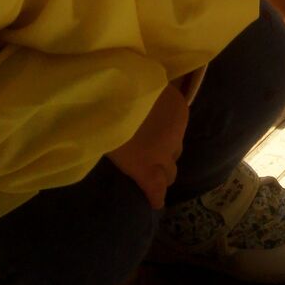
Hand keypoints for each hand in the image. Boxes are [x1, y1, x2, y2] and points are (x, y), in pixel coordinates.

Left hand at [107, 83, 188, 209]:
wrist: (122, 83)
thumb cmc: (102, 118)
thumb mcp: (110, 146)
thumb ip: (128, 161)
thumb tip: (132, 166)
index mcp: (144, 165)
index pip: (158, 189)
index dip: (157, 197)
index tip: (156, 201)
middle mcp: (165, 152)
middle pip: (171, 171)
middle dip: (164, 172)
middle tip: (153, 168)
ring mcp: (176, 131)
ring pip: (178, 147)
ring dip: (168, 148)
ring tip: (155, 138)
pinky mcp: (182, 110)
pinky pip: (181, 127)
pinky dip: (173, 127)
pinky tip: (161, 118)